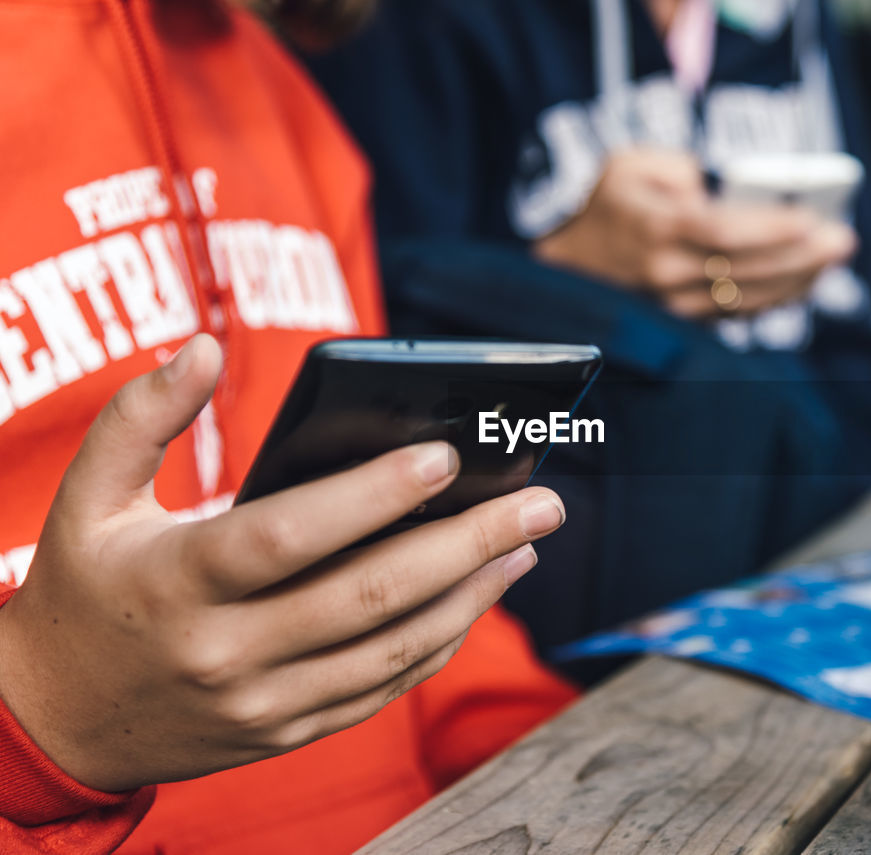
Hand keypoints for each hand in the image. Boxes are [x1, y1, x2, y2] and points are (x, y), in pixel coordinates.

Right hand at [0, 335, 565, 791]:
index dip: (370, 496)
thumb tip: (200, 346)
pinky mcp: (284, 732)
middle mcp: (225, 653)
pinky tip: (477, 600)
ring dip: (472, 596)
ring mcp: (261, 703)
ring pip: (391, 650)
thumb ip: (142, 416)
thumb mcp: (86, 495)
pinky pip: (380, 689)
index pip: (287, 537)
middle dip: (467, 544)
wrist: (54, 719)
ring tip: (524, 544)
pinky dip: (437, 644)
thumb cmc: (83, 588)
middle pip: (368, 596)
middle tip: (540, 503)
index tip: (445, 454)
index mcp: (176, 583)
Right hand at [533, 147, 856, 318]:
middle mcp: (667, 273)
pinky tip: (808, 280)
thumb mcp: (628, 163)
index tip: (810, 221)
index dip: (770, 229)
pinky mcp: (686, 321)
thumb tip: (720, 187)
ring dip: (798, 281)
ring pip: (748, 299)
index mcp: (656, 229)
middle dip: (800, 257)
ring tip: (833, 259)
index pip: (723, 232)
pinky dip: (778, 299)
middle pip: (745, 270)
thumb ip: (678, 165)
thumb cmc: (610, 205)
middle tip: (842, 241)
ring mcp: (677, 305)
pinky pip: (740, 314)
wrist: (571, 264)